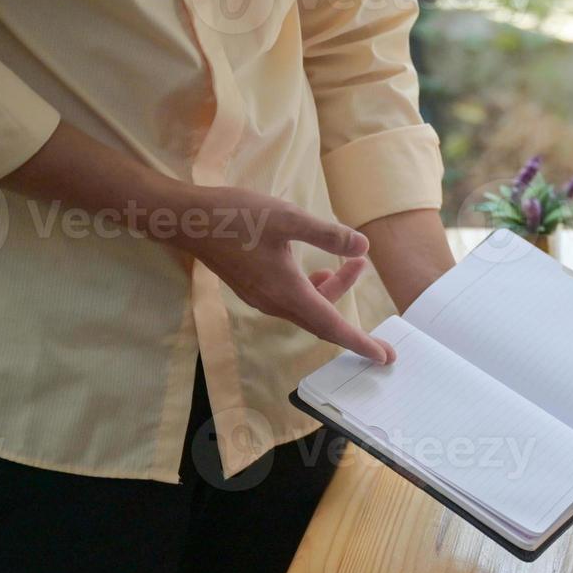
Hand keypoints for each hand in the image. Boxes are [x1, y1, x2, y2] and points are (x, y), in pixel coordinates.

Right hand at [163, 183, 394, 364]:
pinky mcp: (254, 288)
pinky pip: (293, 300)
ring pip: (308, 307)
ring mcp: (262, 298)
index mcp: (287, 292)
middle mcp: (274, 303)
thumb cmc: (236, 216)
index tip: (385, 356)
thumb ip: (327, 234)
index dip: (361, 342)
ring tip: (351, 262)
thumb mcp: (288, 218)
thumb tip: (363, 247)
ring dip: (332, 289)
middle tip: (369, 284)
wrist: (188, 220)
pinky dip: (313, 289)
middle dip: (351, 311)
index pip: (332, 326)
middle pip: (323, 318)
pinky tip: (317, 269)